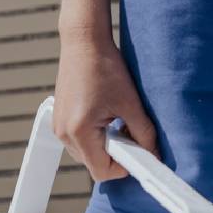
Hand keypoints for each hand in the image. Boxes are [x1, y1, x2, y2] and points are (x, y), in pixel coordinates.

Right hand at [52, 35, 158, 182]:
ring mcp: (58, 126)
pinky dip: (93, 135)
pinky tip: (104, 114)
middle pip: (92, 164)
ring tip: (116, 120)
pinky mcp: (58, 118)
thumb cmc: (104, 67)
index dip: (122, 168)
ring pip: (85, 153)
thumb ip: (143, 133)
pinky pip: (78, 140)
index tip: (137, 153)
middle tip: (129, 132)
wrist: (83, 41)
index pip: (101, 171)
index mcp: (79, 131)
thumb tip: (153, 155)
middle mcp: (63, 133)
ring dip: (103, 145)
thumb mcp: (130, 102)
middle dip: (114, 155)